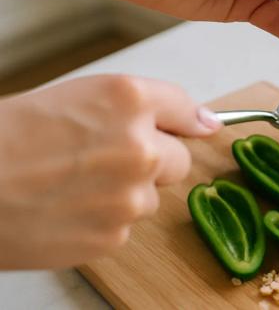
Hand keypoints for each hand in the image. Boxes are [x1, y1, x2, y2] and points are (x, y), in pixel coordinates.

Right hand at [0, 75, 220, 268]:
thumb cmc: (6, 136)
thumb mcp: (75, 96)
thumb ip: (142, 107)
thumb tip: (204, 122)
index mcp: (128, 99)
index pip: (184, 107)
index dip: (184, 120)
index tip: (196, 127)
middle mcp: (140, 146)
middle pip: (179, 160)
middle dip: (153, 161)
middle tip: (104, 161)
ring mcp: (130, 196)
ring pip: (149, 197)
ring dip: (124, 194)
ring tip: (70, 186)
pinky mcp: (114, 236)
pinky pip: (125, 227)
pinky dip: (101, 223)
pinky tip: (64, 210)